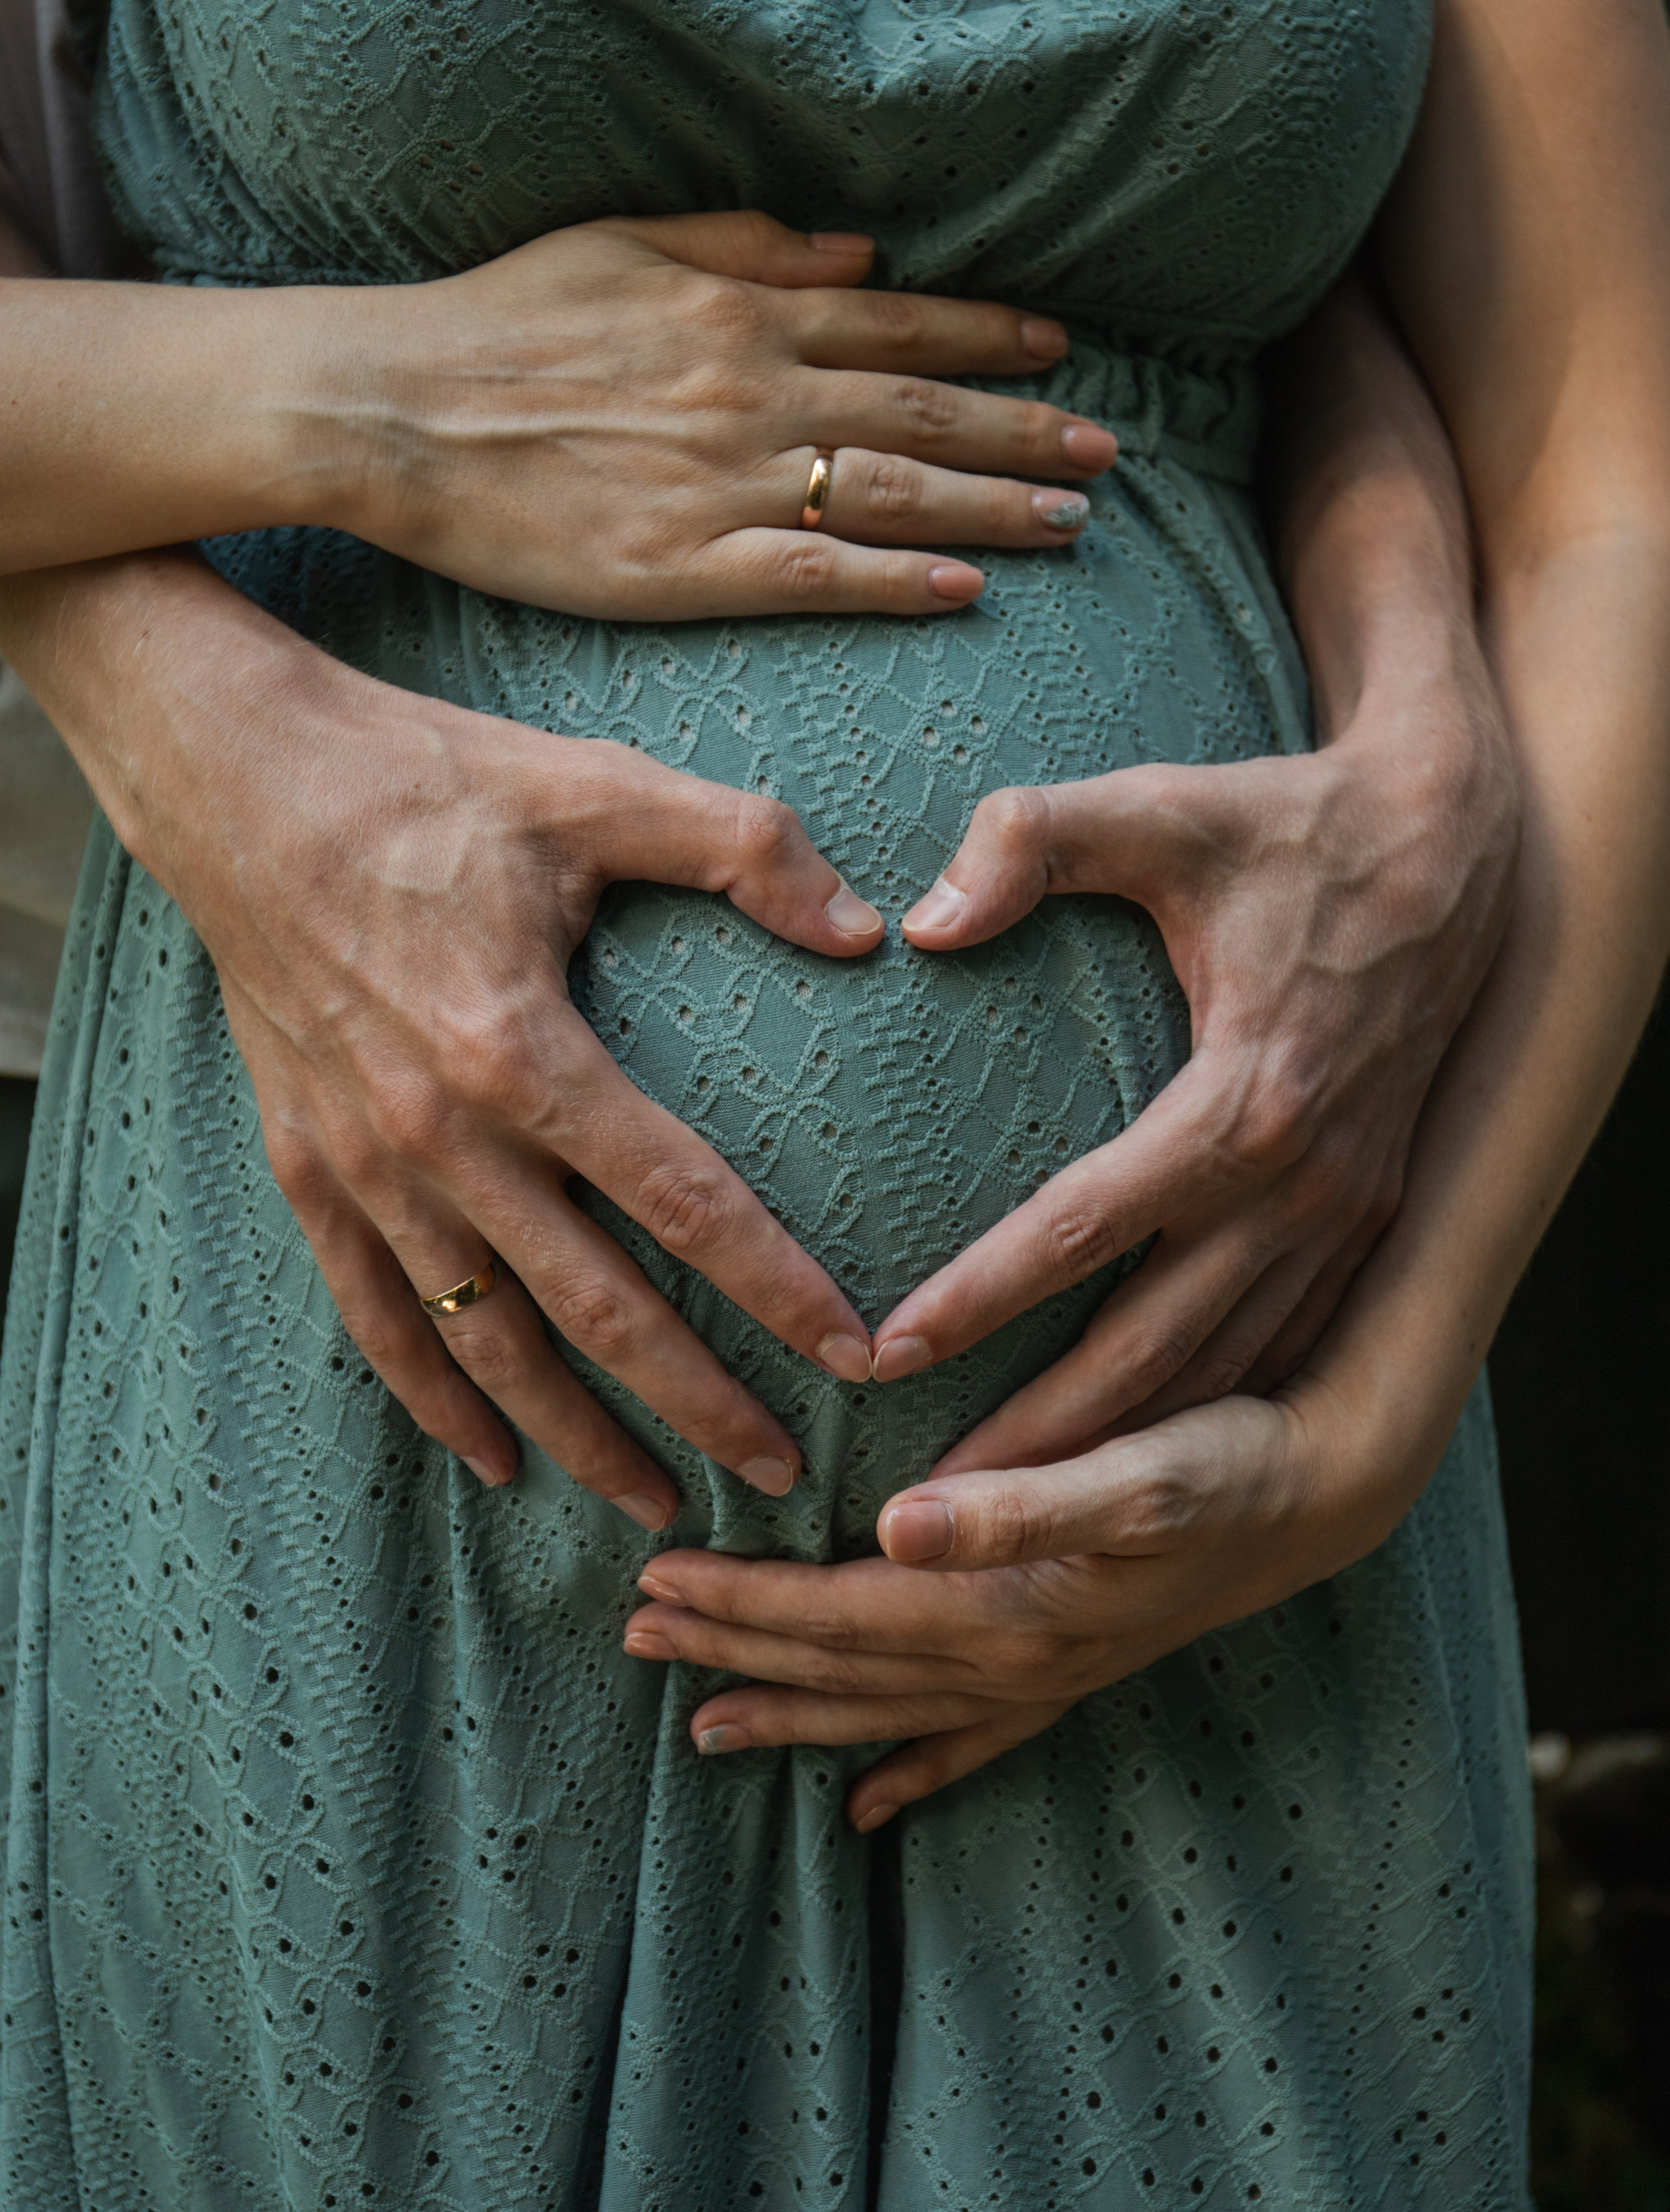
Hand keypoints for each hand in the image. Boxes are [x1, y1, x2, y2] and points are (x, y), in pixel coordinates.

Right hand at [4, 553, 882, 1519]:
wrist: (237, 782)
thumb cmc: (428, 781)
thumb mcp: (595, 788)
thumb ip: (742, 848)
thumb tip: (864, 931)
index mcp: (523, 1051)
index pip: (684, 1202)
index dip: (778, 1287)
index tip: (855, 1354)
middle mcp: (442, 1137)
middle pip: (594, 1309)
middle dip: (696, 1402)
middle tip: (782, 1472)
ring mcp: (367, 1168)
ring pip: (485, 1341)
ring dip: (576, 1433)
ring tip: (657, 1502)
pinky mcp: (307, 1171)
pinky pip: (375, 1316)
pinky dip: (432, 1397)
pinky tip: (489, 1456)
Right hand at [325, 211, 1116, 616]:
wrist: (396, 409)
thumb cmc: (499, 321)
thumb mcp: (622, 243)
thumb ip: (748, 246)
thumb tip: (859, 256)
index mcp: (740, 310)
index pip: (900, 323)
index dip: (991, 336)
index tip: (1060, 351)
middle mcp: (754, 391)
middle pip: (923, 410)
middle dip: (1024, 431)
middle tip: (1104, 453)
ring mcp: (726, 483)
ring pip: (892, 493)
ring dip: (992, 507)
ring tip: (1072, 522)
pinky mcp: (685, 566)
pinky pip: (816, 576)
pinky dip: (896, 581)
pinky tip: (965, 591)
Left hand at [622, 1374, 1432, 1828]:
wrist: (1324, 1495)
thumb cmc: (1225, 1465)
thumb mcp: (1129, 1472)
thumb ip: (1013, 1503)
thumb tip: (894, 1521)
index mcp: (1001, 1606)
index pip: (836, 1612)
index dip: (742, 1600)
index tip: (654, 1580)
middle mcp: (1009, 1658)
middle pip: (840, 1666)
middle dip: (734, 1654)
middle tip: (636, 1639)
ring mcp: (1041, 1677)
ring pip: (885, 1709)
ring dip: (793, 1713)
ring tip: (704, 1729)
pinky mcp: (1074, 1671)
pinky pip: (968, 1742)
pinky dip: (910, 1768)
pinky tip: (870, 1802)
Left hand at [863, 670, 1517, 1456]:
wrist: (1452, 846)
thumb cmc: (1287, 824)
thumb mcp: (1160, 807)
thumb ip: (1033, 841)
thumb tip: (921, 922)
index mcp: (1247, 1095)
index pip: (1087, 1224)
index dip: (980, 1293)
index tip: (885, 1349)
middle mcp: (1306, 1181)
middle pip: (1156, 1341)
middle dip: (1043, 1429)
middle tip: (933, 1501)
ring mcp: (1347, 1213)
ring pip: (1222, 1368)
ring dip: (1119, 1442)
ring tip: (1008, 1507)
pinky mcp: (1365, 1219)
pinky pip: (1278, 1346)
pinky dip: (1205, 1408)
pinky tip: (1134, 1454)